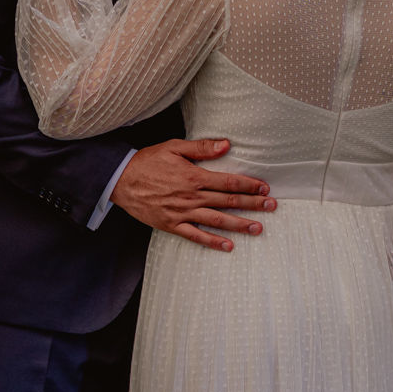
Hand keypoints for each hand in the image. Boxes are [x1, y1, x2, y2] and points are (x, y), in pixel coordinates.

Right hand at [111, 138, 274, 252]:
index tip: (265, 188)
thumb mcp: (174, 147)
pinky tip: (228, 246)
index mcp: (194, 176)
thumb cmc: (147, 161)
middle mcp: (192, 196)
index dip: (249, 186)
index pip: (229, 182)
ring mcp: (182, 213)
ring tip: (258, 228)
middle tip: (272, 207)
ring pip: (217, 220)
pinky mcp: (172, 225)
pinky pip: (196, 236)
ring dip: (239, 224)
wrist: (120, 180)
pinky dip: (213, 242)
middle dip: (252, 205)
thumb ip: (201, 148)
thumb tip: (226, 145)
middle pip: (228, 202)